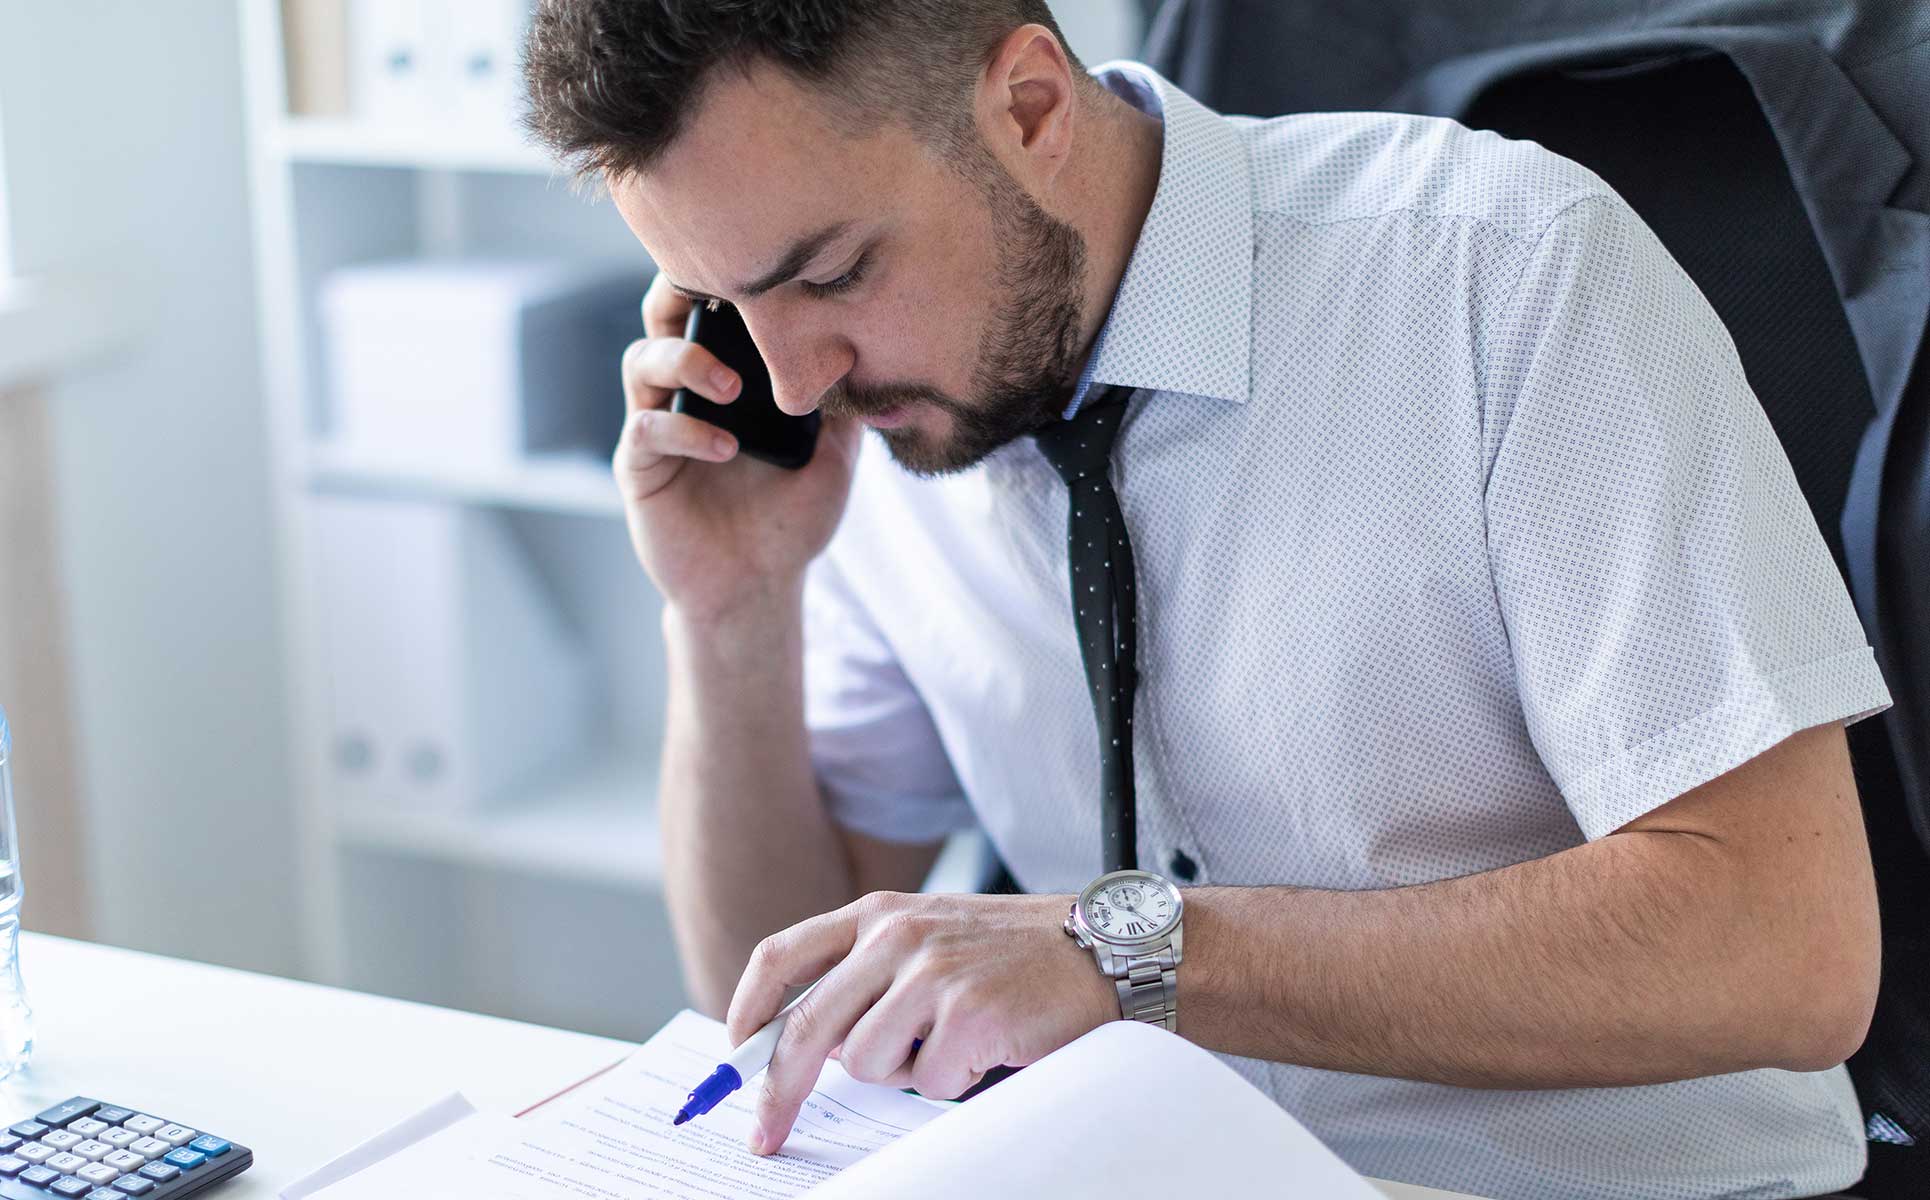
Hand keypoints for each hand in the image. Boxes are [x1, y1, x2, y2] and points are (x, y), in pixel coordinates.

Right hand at [617, 273, 863, 621]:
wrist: (759, 586)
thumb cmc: (792, 518)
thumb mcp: (835, 457)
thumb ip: (846, 406)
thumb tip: (877, 352)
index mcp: (725, 375)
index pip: (711, 307)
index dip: (722, 276)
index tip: (757, 258)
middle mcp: (683, 390)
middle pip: (660, 316)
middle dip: (679, 292)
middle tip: (719, 292)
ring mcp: (656, 426)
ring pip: (642, 362)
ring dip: (685, 360)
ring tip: (732, 386)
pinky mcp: (640, 470)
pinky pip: (646, 431)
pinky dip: (684, 430)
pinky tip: (725, 447)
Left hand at [726, 891, 1118, 1154]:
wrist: (1104, 950)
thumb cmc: (1014, 955)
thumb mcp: (931, 938)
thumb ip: (868, 976)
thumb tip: (813, 1048)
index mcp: (879, 915)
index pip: (782, 958)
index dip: (747, 1014)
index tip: (735, 1057)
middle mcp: (897, 936)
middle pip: (804, 1029)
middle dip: (778, 1093)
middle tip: (766, 1135)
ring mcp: (932, 975)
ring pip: (866, 1066)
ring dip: (904, 1074)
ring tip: (954, 1043)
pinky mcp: (967, 1016)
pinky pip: (927, 1083)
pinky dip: (954, 1081)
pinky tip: (988, 1047)